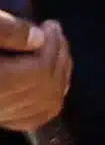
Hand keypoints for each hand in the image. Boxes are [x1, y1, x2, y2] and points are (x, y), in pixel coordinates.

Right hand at [0, 16, 67, 135]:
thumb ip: (7, 31)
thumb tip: (40, 38)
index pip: (37, 72)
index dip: (52, 46)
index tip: (50, 24)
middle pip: (43, 89)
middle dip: (58, 57)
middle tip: (55, 33)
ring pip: (39, 108)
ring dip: (56, 77)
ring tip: (54, 50)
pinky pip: (25, 119)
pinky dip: (44, 101)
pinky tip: (47, 81)